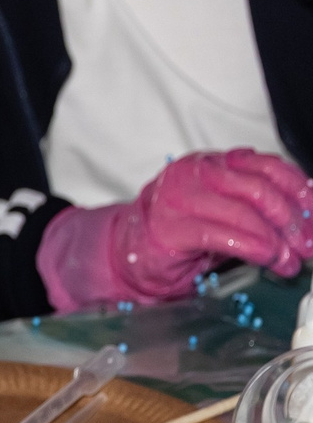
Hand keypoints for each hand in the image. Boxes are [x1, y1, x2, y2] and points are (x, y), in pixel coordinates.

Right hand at [38, 149, 312, 309]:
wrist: (127, 253)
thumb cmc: (179, 233)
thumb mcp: (223, 209)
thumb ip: (256, 204)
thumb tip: (306, 218)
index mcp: (212, 162)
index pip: (268, 165)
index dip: (300, 190)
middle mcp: (195, 172)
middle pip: (261, 189)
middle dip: (293, 221)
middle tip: (308, 245)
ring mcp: (179, 198)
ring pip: (247, 212)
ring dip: (278, 241)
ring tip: (289, 261)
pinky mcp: (171, 227)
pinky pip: (225, 235)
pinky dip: (256, 248)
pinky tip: (269, 259)